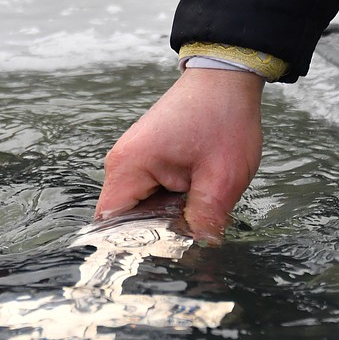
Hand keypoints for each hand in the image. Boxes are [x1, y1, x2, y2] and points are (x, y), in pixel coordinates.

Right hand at [95, 68, 263, 241]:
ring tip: (193, 222)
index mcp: (129, 167)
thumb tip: (200, 252)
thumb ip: (207, 219)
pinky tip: (193, 205)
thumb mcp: (222, 176)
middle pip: (126, 220)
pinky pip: (151, 194)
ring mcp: (133, 161)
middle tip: (187, 247)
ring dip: (166, 219)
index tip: (160, 262)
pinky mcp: (147, 160)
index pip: (112, 225)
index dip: (133, 248)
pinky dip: (171, 204)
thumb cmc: (222, 116)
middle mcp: (122, 165)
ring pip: (141, 209)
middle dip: (155, 236)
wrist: (226, 77)